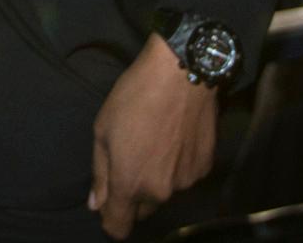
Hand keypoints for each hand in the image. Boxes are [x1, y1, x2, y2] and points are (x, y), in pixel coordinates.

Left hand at [89, 35, 217, 238]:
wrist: (182, 75)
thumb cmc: (133, 99)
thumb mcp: (103, 131)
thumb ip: (100, 174)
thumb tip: (96, 205)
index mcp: (131, 184)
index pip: (119, 227)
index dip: (110, 219)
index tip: (108, 204)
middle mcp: (161, 192)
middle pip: (143, 210)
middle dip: (133, 196)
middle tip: (130, 160)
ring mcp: (186, 182)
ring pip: (165, 193)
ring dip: (156, 179)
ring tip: (154, 144)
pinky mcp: (205, 168)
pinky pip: (184, 177)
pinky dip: (177, 167)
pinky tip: (174, 139)